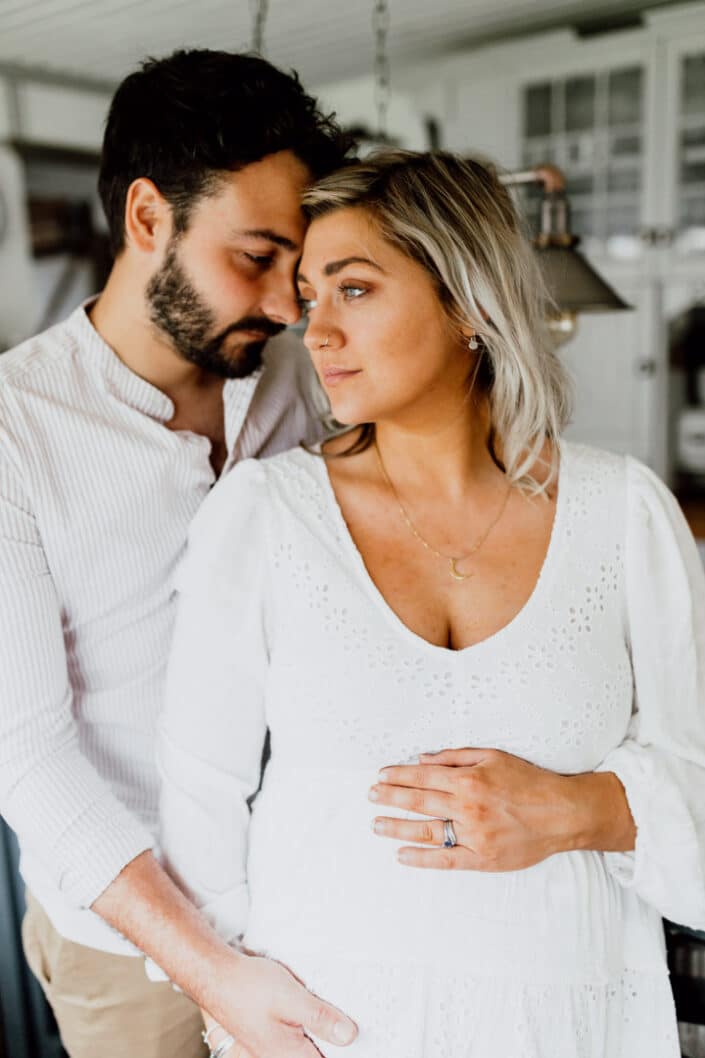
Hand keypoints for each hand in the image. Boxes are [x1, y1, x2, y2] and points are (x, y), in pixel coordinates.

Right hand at [203, 950, 356, 1057]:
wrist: (215, 975)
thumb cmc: (247, 986)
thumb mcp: (291, 998)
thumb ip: (320, 1018)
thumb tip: (349, 1036)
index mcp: (289, 1055)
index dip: (344, 1050)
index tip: (358, 1034)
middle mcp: (279, 1057)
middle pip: (317, 1055)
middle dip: (333, 1040)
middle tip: (348, 1021)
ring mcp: (272, 1047)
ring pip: (307, 1046)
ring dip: (320, 1032)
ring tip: (334, 1014)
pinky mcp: (269, 1035)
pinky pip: (296, 1037)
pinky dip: (308, 1026)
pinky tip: (312, 1008)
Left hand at [369, 747, 633, 870]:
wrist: (563, 813)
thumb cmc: (528, 781)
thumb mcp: (493, 756)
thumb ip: (455, 756)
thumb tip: (422, 758)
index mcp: (468, 780)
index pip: (422, 777)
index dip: (397, 776)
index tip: (379, 776)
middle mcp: (467, 807)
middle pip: (418, 802)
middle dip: (390, 798)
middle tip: (370, 796)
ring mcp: (474, 835)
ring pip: (426, 831)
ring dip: (397, 827)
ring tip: (376, 825)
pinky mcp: (483, 859)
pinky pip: (445, 860)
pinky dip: (421, 859)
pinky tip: (401, 856)